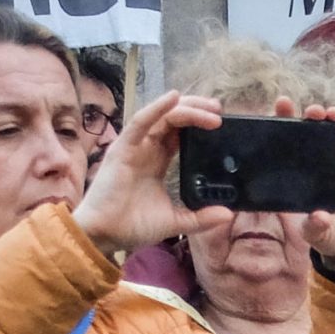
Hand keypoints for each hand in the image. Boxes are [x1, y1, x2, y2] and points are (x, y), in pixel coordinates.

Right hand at [73, 90, 231, 258]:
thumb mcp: (175, 221)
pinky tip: (174, 98)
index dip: (199, 124)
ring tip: (210, 108)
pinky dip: (157, 108)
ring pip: (163, 117)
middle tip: (219, 109)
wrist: (106, 235)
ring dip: (187, 109)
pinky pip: (141, 122)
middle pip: (174, 120)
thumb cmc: (133, 225)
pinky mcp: (123, 148)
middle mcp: (147, 149)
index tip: (221, 122)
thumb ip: (201, 217)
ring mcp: (135, 146)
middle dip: (197, 110)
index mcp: (158, 161)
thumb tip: (228, 215)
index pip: (181, 134)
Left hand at [299, 103, 334, 272]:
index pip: (290, 144)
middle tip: (312, 112)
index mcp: (304, 174)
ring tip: (332, 113)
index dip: (284, 122)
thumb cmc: (331, 238)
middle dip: (311, 117)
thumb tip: (318, 218)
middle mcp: (322, 163)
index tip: (282, 104)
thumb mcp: (319, 236)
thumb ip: (315, 228)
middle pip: (314, 132)